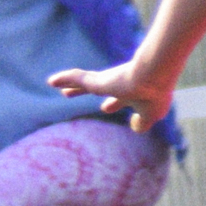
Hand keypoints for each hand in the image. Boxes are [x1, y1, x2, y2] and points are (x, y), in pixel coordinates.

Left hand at [50, 57, 173, 134]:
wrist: (152, 77)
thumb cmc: (154, 96)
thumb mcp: (151, 114)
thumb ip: (143, 122)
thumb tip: (135, 128)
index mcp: (134, 93)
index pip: (120, 99)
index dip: (113, 103)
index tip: (105, 107)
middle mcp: (119, 85)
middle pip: (98, 87)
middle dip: (85, 91)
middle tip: (69, 94)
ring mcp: (107, 81)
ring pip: (84, 82)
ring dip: (72, 85)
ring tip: (54, 84)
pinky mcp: (97, 80)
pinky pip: (78, 78)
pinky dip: (65, 78)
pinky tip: (51, 82)